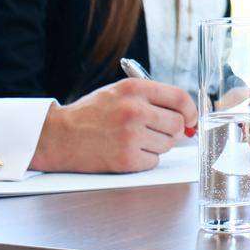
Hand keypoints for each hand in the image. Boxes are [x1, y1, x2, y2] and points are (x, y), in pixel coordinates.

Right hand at [28, 78, 196, 172]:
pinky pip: (153, 161)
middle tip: (156, 132)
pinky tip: (127, 151)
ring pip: (167, 144)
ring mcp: (130, 135)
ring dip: (157, 145)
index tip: (190, 119)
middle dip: (173, 130)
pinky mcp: (126, 159)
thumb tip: (186, 115)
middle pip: (177, 124)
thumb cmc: (92, 113)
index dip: (191, 110)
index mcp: (134, 89)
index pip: (180, 98)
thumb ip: (152, 99)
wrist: (58, 136)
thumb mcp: (120, 92)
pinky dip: (145, 159)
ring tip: (134, 139)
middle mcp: (134, 110)